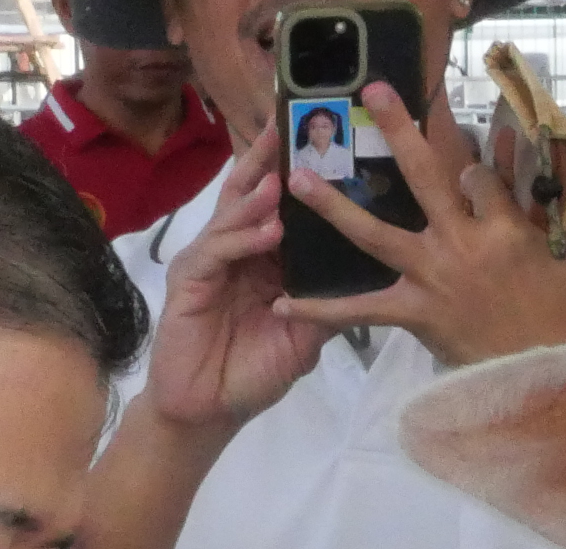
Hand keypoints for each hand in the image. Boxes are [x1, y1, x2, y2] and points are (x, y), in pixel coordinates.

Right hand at [145, 126, 331, 436]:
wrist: (211, 409)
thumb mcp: (307, 334)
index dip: (297, 173)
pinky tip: (268, 230)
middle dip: (269, 159)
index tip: (322, 140)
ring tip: (285, 175)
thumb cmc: (255, 370)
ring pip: (234, 215)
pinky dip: (244, 238)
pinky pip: (219, 251)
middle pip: (252, 194)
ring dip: (260, 196)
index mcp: (264, 258)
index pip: (281, 205)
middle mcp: (237, 250)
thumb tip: (376, 275)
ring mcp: (211, 261)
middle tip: (290, 122)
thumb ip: (331, 302)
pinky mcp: (189, 280)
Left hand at [281, 85, 565, 366]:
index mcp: (506, 229)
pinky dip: (324, 309)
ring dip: (335, 205)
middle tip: (372, 93)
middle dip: (398, 129)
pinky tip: (284, 300)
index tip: (474, 174)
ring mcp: (432, 277)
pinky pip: (361, 310)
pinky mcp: (414, 315)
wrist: (547, 389)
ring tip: (300, 180)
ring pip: (375, 233)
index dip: (476, 167)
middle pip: (424, 174)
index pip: (479, 175)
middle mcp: (462, 243)